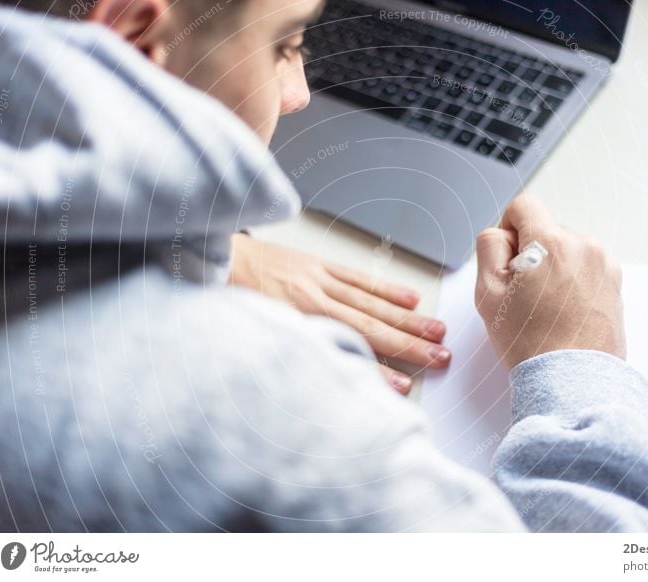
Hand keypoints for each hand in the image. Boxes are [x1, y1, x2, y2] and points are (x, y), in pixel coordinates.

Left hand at [229, 234, 449, 393]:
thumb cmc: (224, 298)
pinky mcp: (317, 264)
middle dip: (408, 344)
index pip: (348, 348)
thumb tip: (325, 375)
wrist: (207, 256)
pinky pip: (358, 277)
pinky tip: (410, 298)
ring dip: (407, 318)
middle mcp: (312, 300)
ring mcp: (318, 279)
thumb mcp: (251, 334)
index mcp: (294, 320)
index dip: (378, 371)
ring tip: (437, 331)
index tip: (403, 387)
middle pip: (370, 326)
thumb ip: (288, 352)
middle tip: (440, 356)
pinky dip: (385, 288)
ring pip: (371, 302)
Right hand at [474, 193, 625, 368]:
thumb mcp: (488, 292)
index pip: (523, 206)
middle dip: (531, 254)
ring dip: (553, 268)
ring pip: (566, 251)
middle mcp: (584, 246)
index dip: (507, 228)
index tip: (507, 259)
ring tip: (546, 308)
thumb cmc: (529, 341)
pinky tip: (564, 313)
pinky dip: (572, 283)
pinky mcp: (615, 284)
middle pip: (546, 231)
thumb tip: (502, 233)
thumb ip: (489, 247)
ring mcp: (604, 265)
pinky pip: (585, 269)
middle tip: (523, 295)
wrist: (571, 380)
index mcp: (551, 243)